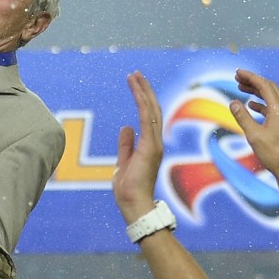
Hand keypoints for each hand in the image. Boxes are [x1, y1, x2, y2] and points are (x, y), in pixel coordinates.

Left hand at [112, 71, 162, 224]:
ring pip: (150, 110)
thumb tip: (125, 128)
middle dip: (143, 90)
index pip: (147, 117)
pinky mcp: (150, 146)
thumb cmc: (129, 189)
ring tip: (134, 76)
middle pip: (151, 109)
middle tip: (135, 74)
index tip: (134, 85)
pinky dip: (142, 103)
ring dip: (142, 91)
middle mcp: (155, 142)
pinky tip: (137, 90)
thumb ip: (126, 145)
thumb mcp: (124, 163)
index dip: (142, 99)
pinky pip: (146, 119)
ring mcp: (154, 143)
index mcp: (150, 146)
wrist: (134, 204)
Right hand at [230, 69, 278, 184]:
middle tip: (237, 77)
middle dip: (253, 81)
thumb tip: (233, 102)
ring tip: (241, 88)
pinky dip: (261, 103)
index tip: (238, 72)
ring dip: (256, 91)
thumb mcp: (253, 135)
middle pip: (270, 88)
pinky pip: (273, 108)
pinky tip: (252, 105)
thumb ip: (242, 117)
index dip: (251, 77)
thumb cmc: (272, 154)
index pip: (265, 87)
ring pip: (271, 98)